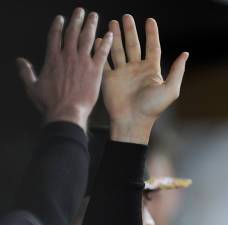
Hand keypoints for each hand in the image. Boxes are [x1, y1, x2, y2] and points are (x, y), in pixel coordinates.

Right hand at [16, 8, 112, 130]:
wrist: (66, 112)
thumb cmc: (49, 103)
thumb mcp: (32, 86)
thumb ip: (25, 72)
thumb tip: (19, 61)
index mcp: (52, 59)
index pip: (55, 36)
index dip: (58, 26)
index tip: (61, 18)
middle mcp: (67, 56)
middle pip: (72, 33)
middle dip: (77, 20)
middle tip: (81, 11)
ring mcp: (82, 62)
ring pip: (87, 38)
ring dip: (91, 25)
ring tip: (94, 16)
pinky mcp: (95, 70)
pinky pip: (102, 53)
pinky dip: (106, 42)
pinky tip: (110, 34)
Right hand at [99, 15, 187, 144]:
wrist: (133, 121)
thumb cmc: (153, 108)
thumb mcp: (170, 89)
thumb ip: (177, 70)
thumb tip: (186, 54)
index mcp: (151, 71)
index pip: (152, 47)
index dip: (151, 33)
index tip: (150, 20)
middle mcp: (137, 70)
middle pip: (133, 45)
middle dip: (130, 31)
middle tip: (126, 17)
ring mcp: (123, 73)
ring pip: (118, 50)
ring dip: (115, 36)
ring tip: (112, 22)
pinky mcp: (110, 78)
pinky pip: (105, 61)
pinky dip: (102, 50)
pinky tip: (100, 39)